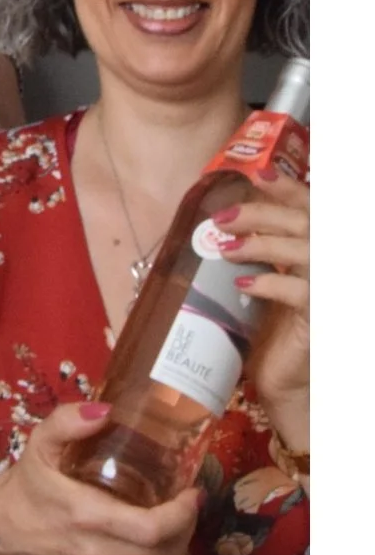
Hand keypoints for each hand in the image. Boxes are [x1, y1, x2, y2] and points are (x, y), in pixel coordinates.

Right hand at [0, 403, 201, 554]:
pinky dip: (138, 551)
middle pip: (166, 551)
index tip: (193, 492)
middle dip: (186, 526)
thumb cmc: (27, 483)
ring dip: (163, 538)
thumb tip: (106, 411)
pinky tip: (126, 531)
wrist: (0, 529)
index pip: (153, 529)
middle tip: (187, 500)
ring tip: (159, 511)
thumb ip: (67, 421)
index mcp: (87, 516)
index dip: (183, 515)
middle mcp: (95, 553)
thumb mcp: (40, 443)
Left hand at [215, 172, 309, 438]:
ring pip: (305, 251)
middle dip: (262, 213)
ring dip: (261, 244)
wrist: (286, 381)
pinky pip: (299, 292)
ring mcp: (332, 290)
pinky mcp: (322, 318)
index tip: (258, 173)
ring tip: (225, 249)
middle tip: (221, 219)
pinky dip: (269, 282)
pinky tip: (243, 285)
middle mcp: (332, 264)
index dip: (287, 187)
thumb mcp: (265, 280)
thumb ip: (261, 250)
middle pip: (306, 222)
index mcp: (317, 249)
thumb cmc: (273, 329)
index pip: (310, 207)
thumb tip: (225, 219)